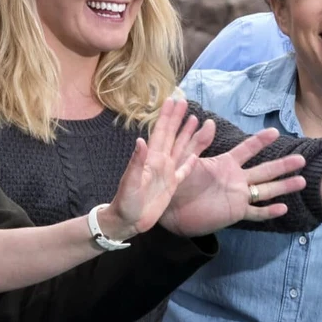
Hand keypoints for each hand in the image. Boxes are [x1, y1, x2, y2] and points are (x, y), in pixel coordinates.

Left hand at [94, 98, 205, 240]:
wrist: (127, 221)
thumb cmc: (126, 202)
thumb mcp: (130, 182)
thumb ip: (136, 162)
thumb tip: (141, 140)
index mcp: (151, 159)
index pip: (161, 132)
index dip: (166, 116)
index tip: (172, 100)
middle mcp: (160, 162)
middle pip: (172, 135)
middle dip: (177, 118)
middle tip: (184, 101)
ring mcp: (167, 173)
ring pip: (180, 148)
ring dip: (187, 134)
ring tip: (196, 119)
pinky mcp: (172, 186)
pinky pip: (185, 169)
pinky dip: (191, 160)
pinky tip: (196, 154)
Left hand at [160, 126, 307, 235]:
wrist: (170, 210)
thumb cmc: (177, 183)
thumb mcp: (186, 160)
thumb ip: (197, 143)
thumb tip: (207, 121)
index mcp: (226, 164)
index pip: (248, 149)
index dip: (261, 140)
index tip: (276, 132)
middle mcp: (236, 179)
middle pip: (265, 170)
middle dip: (283, 165)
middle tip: (302, 159)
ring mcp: (238, 196)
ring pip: (266, 190)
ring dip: (284, 186)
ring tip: (302, 181)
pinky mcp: (235, 213)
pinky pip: (255, 212)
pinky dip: (269, 211)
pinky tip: (284, 207)